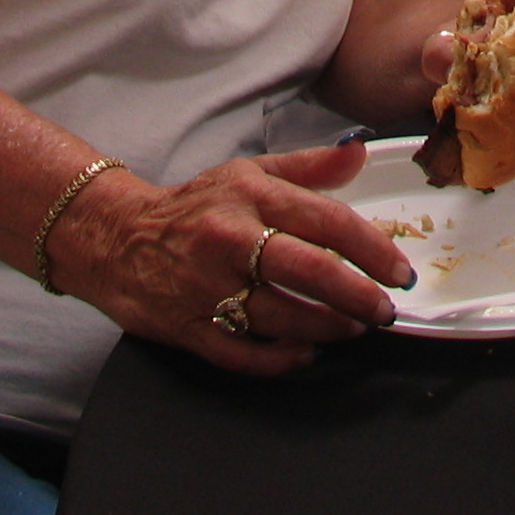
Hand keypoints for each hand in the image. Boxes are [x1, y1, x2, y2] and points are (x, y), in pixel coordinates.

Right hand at [56, 142, 415, 374]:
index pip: (328, 221)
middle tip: (385, 309)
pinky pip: (242, 354)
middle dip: (359, 296)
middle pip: (311, 272)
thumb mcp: (248, 174)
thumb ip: (310, 167)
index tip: (398, 270)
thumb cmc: (192, 207)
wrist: (116, 238)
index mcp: (252, 197)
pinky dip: (279, 360)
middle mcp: (232, 240)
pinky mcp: (188, 327)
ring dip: (327, 328)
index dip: (372, 249)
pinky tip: (304, 353)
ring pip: (282, 317)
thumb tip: (360, 154)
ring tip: (352, 328)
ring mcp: (208, 287)